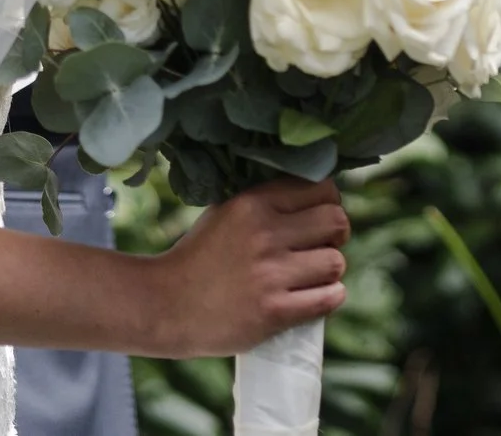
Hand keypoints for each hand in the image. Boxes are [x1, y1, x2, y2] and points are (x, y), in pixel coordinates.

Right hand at [131, 179, 349, 357]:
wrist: (163, 306)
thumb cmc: (198, 258)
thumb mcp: (225, 212)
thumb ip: (265, 202)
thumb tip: (312, 193)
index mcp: (253, 204)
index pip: (322, 189)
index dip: (329, 203)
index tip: (321, 218)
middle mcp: (264, 235)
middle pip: (337, 222)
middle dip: (336, 235)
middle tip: (322, 246)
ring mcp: (270, 275)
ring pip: (335, 262)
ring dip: (330, 271)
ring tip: (312, 276)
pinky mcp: (273, 312)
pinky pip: (329, 298)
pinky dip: (329, 297)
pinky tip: (316, 296)